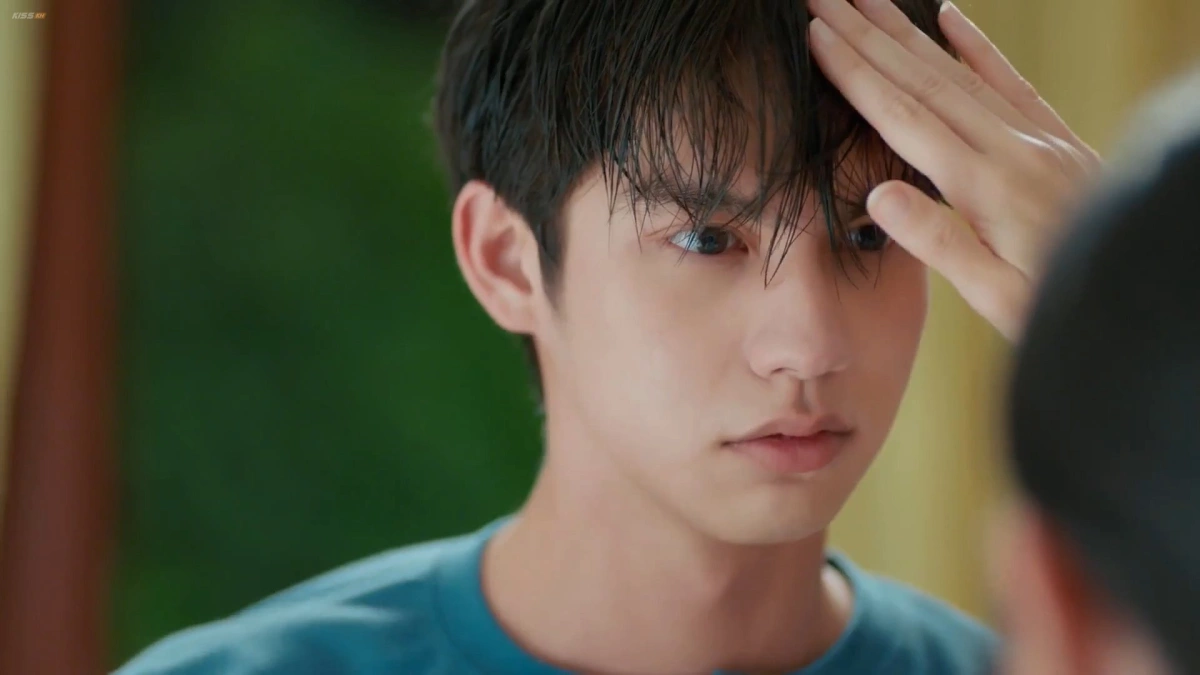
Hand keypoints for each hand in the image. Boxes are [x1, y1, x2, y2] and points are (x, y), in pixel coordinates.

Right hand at [807, 0, 1102, 341]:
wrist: (1137, 285)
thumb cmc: (1060, 303)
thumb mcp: (997, 295)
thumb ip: (939, 242)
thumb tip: (877, 196)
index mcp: (985, 187)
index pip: (904, 117)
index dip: (855, 74)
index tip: (817, 36)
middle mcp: (1009, 147)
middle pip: (922, 79)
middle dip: (866, 36)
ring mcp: (1036, 136)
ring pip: (957, 70)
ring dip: (905, 32)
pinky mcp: (1056, 137)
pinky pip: (1008, 79)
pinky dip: (975, 45)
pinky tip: (948, 16)